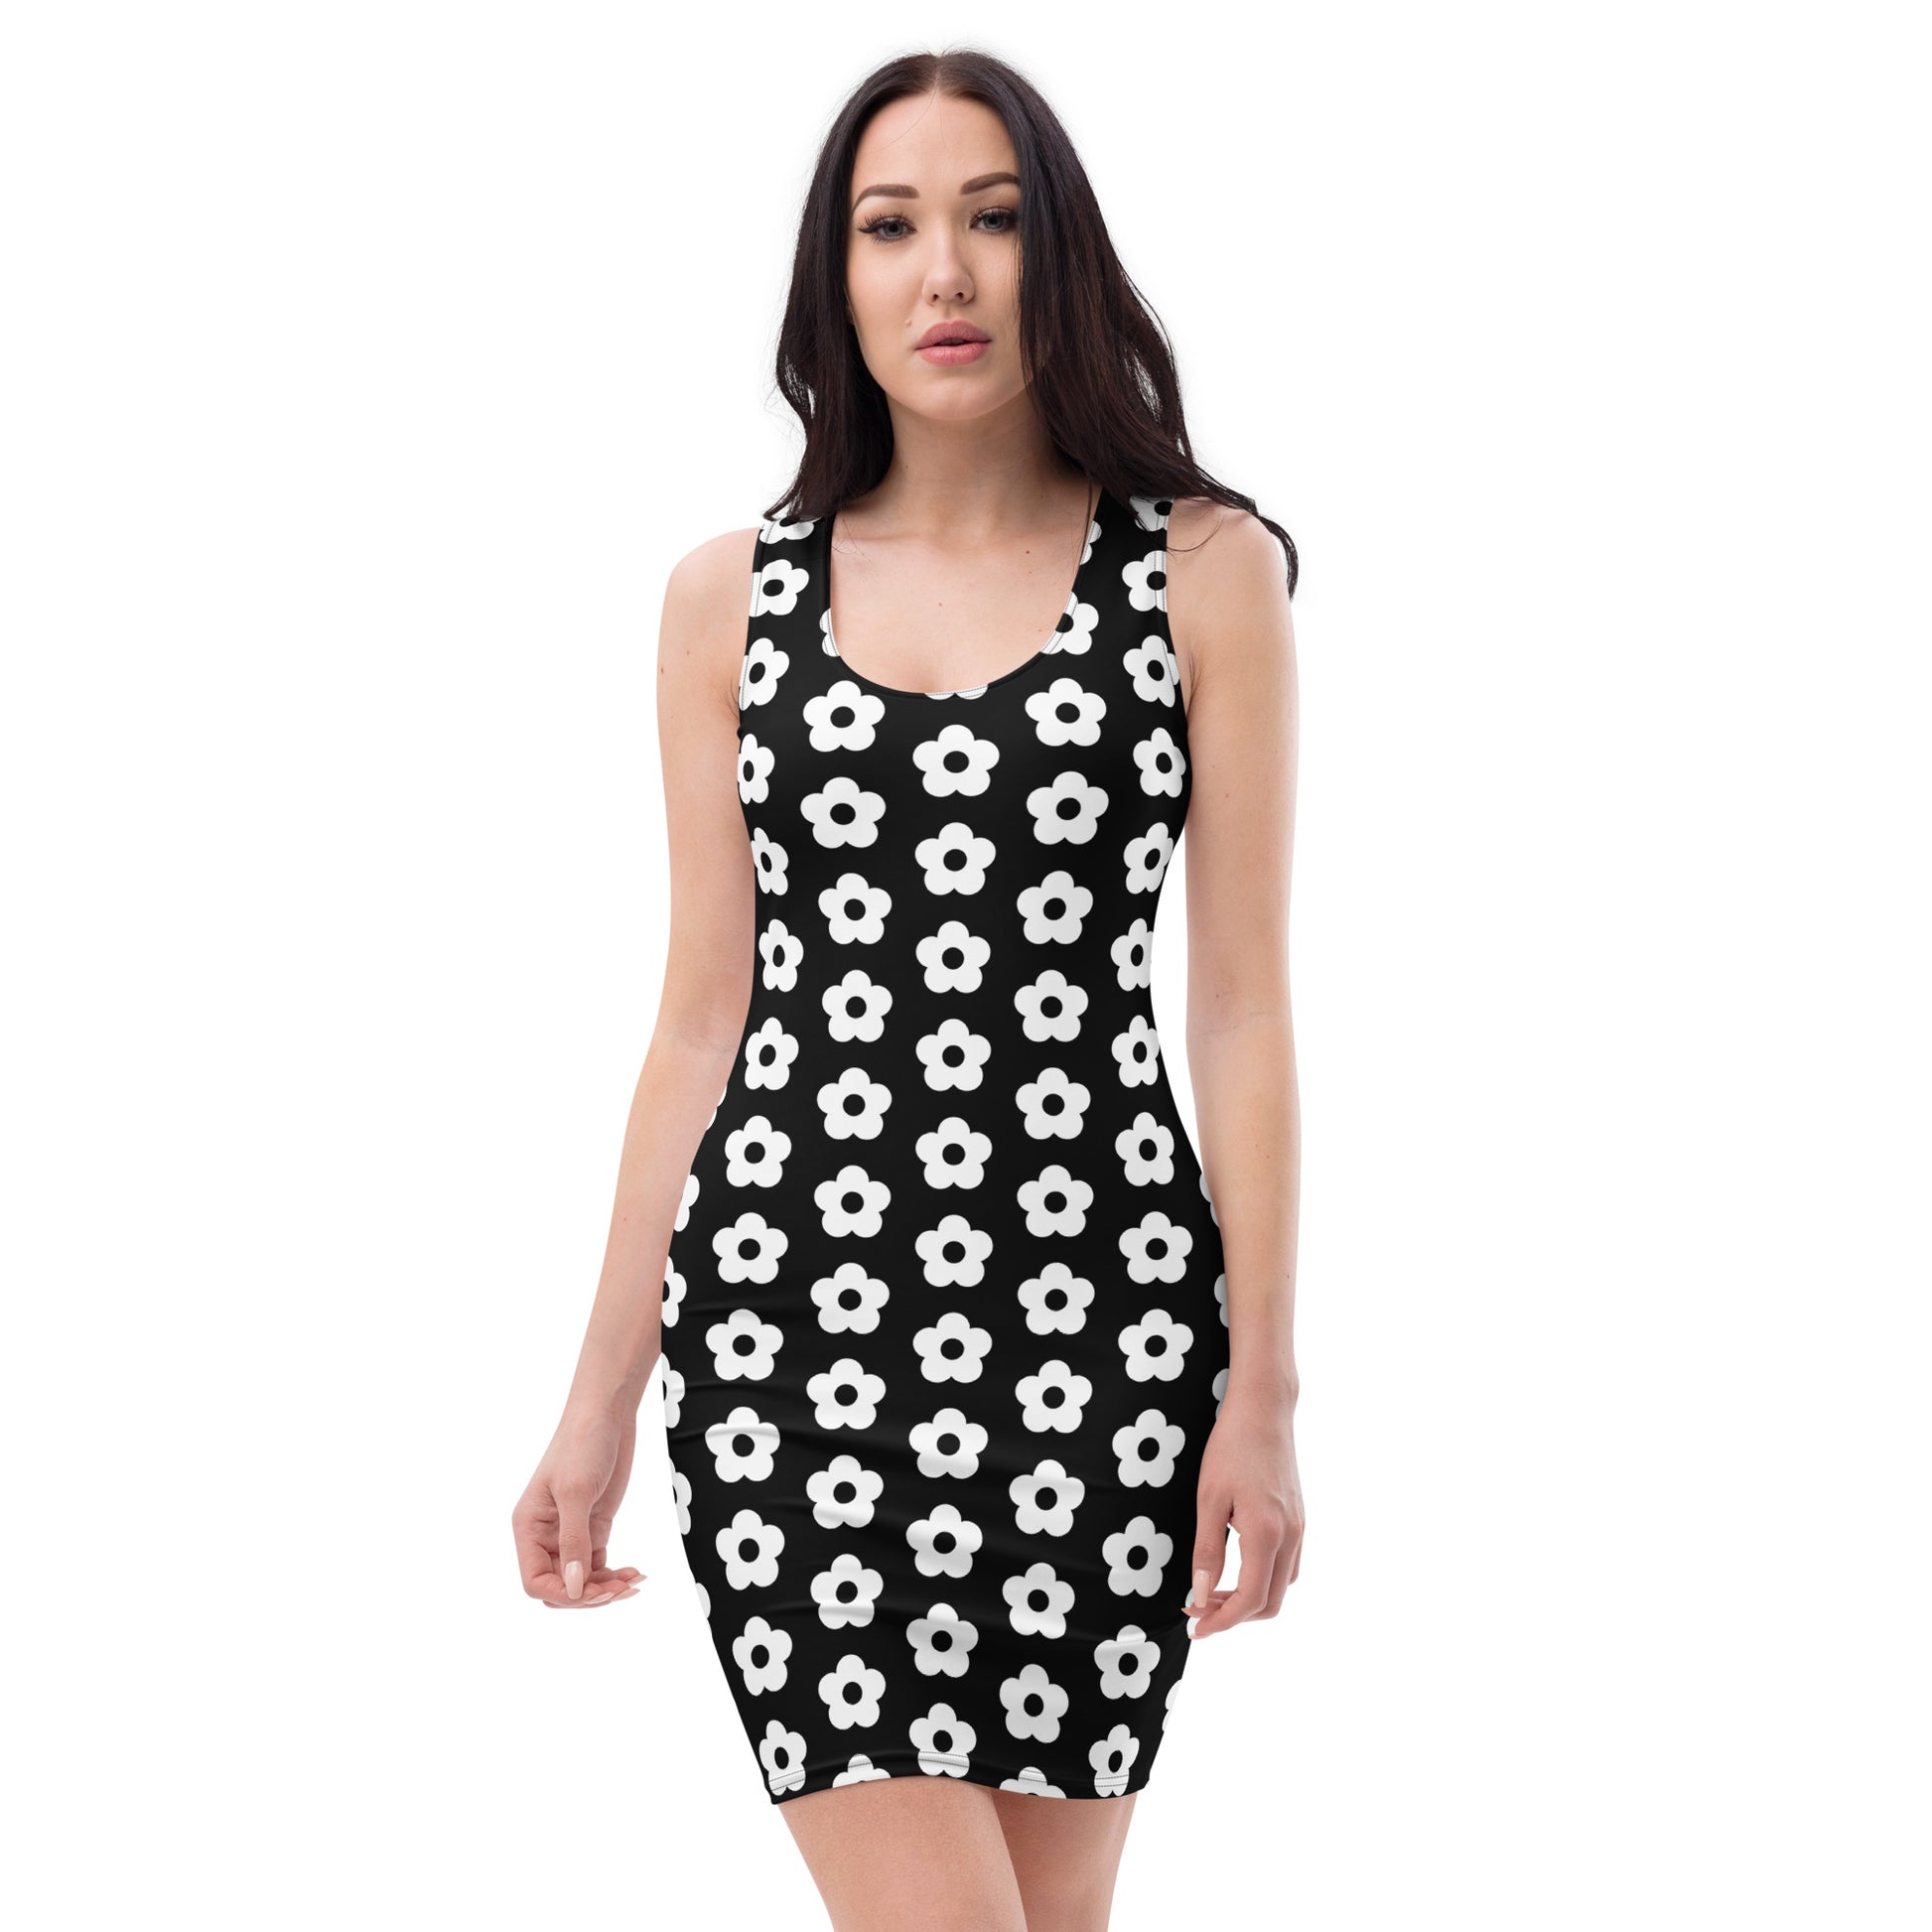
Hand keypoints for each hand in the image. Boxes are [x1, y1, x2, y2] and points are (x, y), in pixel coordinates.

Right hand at [512, 1404, 646, 1608]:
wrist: (607, 1414)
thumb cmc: (582, 1444)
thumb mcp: (576, 1492)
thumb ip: (574, 1541)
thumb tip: (573, 1588)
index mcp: (529, 1527)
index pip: (535, 1581)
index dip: (561, 1594)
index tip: (592, 1591)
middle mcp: (545, 1535)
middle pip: (559, 1586)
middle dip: (587, 1595)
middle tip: (620, 1588)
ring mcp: (571, 1533)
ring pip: (581, 1580)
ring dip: (607, 1588)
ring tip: (634, 1582)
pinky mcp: (594, 1527)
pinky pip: (599, 1565)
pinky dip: (616, 1574)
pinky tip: (637, 1573)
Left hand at [1184, 1388, 1303, 1637]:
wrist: (1264, 1410)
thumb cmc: (1231, 1448)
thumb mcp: (1209, 1499)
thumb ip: (1207, 1551)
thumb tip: (1200, 1594)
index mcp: (1267, 1534)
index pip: (1251, 1600)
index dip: (1222, 1621)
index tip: (1196, 1626)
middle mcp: (1291, 1536)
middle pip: (1271, 1602)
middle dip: (1235, 1615)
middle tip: (1198, 1608)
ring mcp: (1299, 1528)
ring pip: (1282, 1586)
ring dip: (1250, 1598)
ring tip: (1213, 1590)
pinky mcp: (1299, 1519)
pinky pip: (1287, 1565)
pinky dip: (1263, 1578)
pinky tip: (1236, 1566)